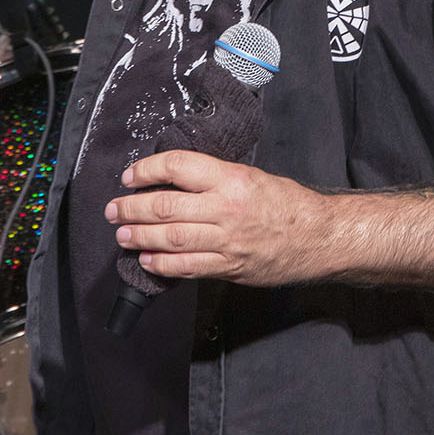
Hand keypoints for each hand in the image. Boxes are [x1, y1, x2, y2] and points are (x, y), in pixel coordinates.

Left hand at [105, 151, 326, 286]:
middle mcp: (226, 208)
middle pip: (165, 206)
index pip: (177, 167)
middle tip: (114, 209)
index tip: (130, 176)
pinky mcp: (229, 267)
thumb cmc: (288, 204)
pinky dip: (162, 265)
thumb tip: (173, 181)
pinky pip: (187, 267)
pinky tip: (147, 260)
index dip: (146, 170)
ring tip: (122, 235)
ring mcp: (227, 241)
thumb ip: (214, 179)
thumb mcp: (252, 177)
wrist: (319, 237)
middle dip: (132, 208)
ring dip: (140, 236)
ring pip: (170, 238)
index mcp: (231, 179)